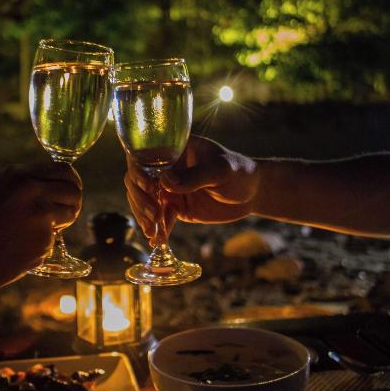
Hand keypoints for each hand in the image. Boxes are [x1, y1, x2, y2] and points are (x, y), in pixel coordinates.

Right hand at [0, 161, 81, 300]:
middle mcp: (34, 191)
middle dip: (73, 202)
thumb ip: (28, 185)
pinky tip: (19, 248)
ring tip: (34, 231)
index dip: (72, 181)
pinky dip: (43, 245)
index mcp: (19, 174)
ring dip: (62, 223)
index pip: (64, 170)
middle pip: (74, 191)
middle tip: (66, 212)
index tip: (73, 189)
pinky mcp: (44, 241)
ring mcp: (42, 216)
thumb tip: (59, 189)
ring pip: (70, 215)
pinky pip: (54, 239)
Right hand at [124, 136, 258, 239]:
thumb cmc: (239, 172)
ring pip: (144, 200)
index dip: (139, 170)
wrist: (252, 193)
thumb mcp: (220, 171)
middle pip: (137, 180)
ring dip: (144, 215)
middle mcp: (167, 168)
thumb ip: (195, 176)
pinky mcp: (176, 206)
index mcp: (175, 150)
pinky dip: (156, 229)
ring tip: (152, 231)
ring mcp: (169, 188)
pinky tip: (156, 241)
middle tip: (153, 216)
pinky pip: (159, 217)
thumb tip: (165, 182)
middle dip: (140, 198)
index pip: (145, 155)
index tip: (149, 187)